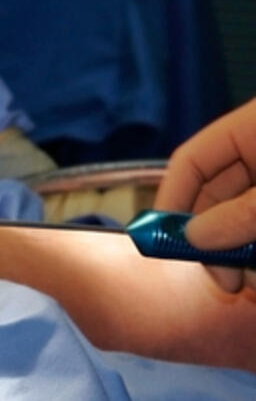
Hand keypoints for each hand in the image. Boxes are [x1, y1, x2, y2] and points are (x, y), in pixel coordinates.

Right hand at [154, 98, 255, 292]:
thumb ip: (240, 214)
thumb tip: (194, 238)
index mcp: (251, 127)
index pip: (192, 160)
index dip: (173, 200)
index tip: (164, 241)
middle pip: (217, 192)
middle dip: (213, 238)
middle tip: (219, 279)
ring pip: (243, 212)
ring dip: (239, 249)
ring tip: (247, 283)